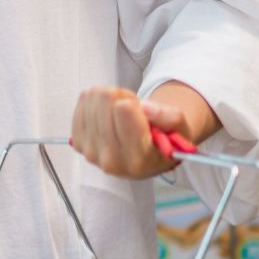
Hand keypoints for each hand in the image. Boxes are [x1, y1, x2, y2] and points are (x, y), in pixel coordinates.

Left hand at [70, 84, 214, 178]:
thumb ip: (169, 118)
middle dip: (124, 97)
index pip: (123, 110)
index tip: (143, 112)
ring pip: (94, 97)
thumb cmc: (165, 140)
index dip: (135, 103)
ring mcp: (90, 152)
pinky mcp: (78, 141)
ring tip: (123, 113)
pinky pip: (83, 101)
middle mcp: (110, 160)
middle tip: (134, 112)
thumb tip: (144, 107)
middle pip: (107, 100)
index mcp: (138, 160)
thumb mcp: (181, 130)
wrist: (146, 154)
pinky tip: (109, 113)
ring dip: (111, 98)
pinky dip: (97, 100)